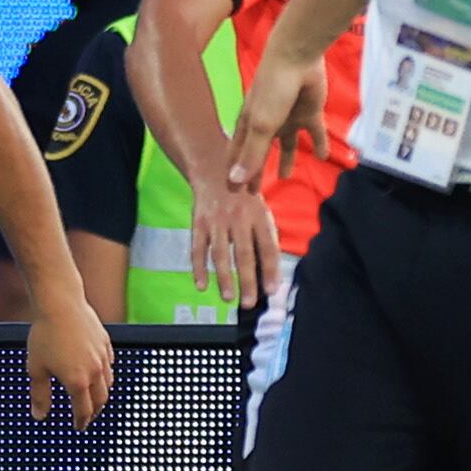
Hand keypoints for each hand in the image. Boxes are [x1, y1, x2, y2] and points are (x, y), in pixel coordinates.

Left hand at [26, 298, 114, 422]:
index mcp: (77, 381)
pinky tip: (98, 373)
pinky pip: (110, 365)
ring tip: (93, 398)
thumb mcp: (36, 369)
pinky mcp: (106, 343)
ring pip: (108, 383)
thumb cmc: (44, 335)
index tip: (78, 427)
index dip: (81, 422)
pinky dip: (105, 375)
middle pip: (100, 400)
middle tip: (87, 417)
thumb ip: (40, 395)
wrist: (60, 304)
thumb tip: (39, 416)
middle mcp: (95, 371)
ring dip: (101, 395)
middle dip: (94, 412)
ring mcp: (103, 356)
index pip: (83, 411)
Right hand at [190, 179, 284, 306]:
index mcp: (259, 215)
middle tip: (249, 303)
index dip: (270, 269)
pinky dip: (198, 267)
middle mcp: (238, 218)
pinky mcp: (198, 222)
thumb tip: (272, 273)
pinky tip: (201, 285)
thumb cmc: (244, 195)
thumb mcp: (261, 208)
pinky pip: (197, 248)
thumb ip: (265, 236)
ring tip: (229, 298)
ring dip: (224, 278)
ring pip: (220, 253)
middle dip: (247, 281)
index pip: (267, 246)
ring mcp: (217, 220)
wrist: (215, 167)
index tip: (272, 290)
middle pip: (244, 254)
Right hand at [229, 48, 328, 188]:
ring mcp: (289, 118)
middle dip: (256, 170)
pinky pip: (316, 133)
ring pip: (286, 145)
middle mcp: (268, 123)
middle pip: (260, 153)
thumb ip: (253, 154)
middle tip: (253, 192)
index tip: (231, 190)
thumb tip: (236, 181)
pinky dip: (319, 144)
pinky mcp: (309, 113)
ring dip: (284, 160)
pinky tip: (323, 156)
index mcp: (250, 124)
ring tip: (284, 177)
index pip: (238, 153)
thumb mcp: (262, 125)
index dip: (234, 171)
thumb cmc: (273, 89)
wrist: (298, 58)